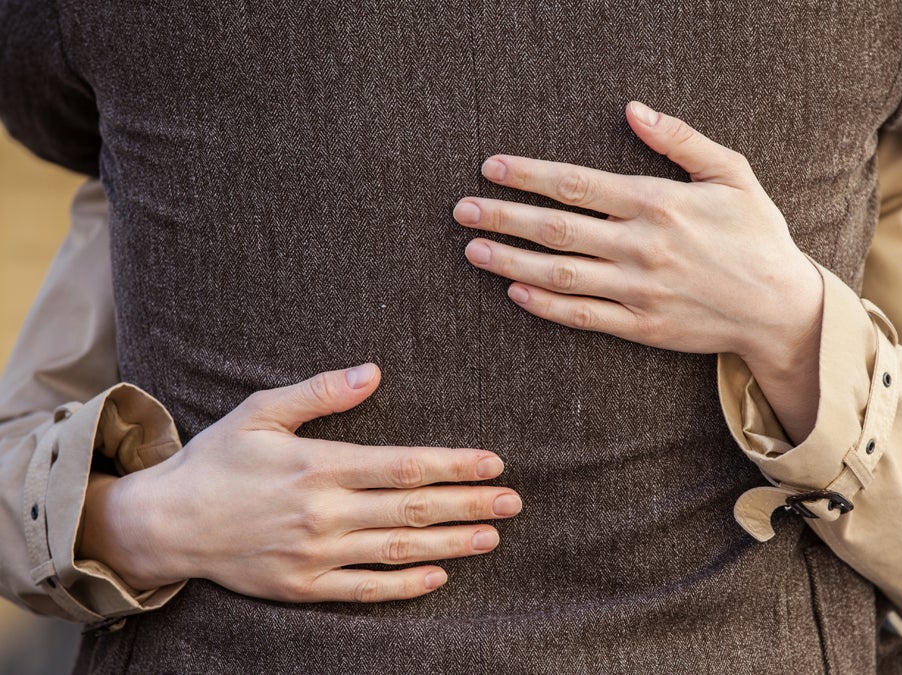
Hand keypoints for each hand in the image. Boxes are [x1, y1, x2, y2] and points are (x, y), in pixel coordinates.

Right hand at [79, 364, 522, 602]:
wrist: (165, 524)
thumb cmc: (217, 460)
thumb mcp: (262, 412)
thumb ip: (320, 393)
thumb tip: (373, 371)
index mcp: (319, 465)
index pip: (404, 465)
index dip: (454, 465)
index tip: (494, 464)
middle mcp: (324, 512)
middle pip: (413, 509)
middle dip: (468, 504)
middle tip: (514, 502)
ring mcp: (316, 554)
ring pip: (399, 550)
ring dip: (451, 545)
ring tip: (492, 537)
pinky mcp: (304, 587)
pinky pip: (365, 590)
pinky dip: (405, 586)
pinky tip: (440, 577)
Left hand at [453, 100, 822, 372]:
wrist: (781, 308)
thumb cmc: (757, 235)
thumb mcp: (732, 174)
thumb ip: (680, 141)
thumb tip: (633, 110)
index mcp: (658, 203)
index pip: (576, 185)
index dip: (527, 175)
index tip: (490, 168)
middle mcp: (641, 247)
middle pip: (555, 229)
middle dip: (502, 218)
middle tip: (462, 211)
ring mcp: (638, 291)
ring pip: (559, 275)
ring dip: (510, 263)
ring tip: (473, 251)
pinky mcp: (641, 327)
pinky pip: (582, 317)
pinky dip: (545, 306)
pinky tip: (515, 293)